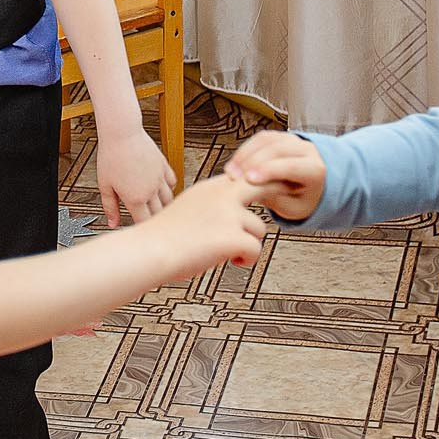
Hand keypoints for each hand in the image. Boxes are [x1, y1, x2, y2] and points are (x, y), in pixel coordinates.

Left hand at [96, 122, 176, 227]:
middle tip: (151, 223)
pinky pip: (172, 182)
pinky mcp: (163, 166)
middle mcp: (151, 191)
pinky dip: (169, 188)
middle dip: (155, 220)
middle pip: (159, 213)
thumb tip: (112, 223)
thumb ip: (110, 207)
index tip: (139, 230)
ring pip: (169, 199)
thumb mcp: (105, 185)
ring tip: (160, 210)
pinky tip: (163, 190)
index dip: (142, 228)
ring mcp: (160, 178)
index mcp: (136, 198)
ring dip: (165, 206)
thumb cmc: (111, 156)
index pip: (144, 221)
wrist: (122, 133)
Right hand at [140, 171, 271, 278]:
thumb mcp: (187, 210)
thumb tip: (226, 216)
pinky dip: (246, 260)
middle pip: (262, 185)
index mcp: (209, 188)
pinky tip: (231, 262)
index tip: (269, 180)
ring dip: (248, 243)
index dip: (258, 180)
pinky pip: (255, 249)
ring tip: (229, 253)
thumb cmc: (162, 238)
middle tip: (289, 188)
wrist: (150, 251)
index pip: (242, 176)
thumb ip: (210, 207)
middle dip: (276, 188)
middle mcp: (221, 196)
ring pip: (259, 228)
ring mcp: (228, 215)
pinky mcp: (234, 236)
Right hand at [225, 131, 327, 220]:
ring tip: (231, 172)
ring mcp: (293, 140)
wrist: (314, 184)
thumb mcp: (293, 208)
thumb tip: (251, 189)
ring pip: (267, 140)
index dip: (269, 171)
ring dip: (245, 154)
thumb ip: (275, 198)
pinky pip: (260, 138)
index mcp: (316, 170)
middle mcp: (307, 150)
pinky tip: (235, 164)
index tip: (249, 180)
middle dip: (252, 162)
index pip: (292, 166)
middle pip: (277, 149)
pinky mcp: (280, 136)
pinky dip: (245, 149)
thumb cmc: (303, 198)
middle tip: (234, 178)